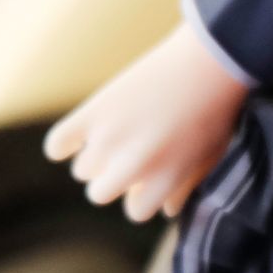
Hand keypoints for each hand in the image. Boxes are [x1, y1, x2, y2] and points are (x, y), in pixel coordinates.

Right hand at [44, 22, 251, 221]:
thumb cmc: (216, 109)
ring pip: (83, 170)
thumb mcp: (210, 155)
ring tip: (117, 135)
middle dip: (115, 180)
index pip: (135, 211)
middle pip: (100, 194)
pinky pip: (56, 146)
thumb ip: (186, 187)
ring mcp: (109, 139)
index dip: (143, 195)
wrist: (207, 61)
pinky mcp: (91, 112)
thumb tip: (167, 211)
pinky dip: (62, 145)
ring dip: (97, 158)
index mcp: (164, 181)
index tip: (150, 178)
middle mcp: (133, 166)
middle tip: (130, 156)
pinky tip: (79, 137)